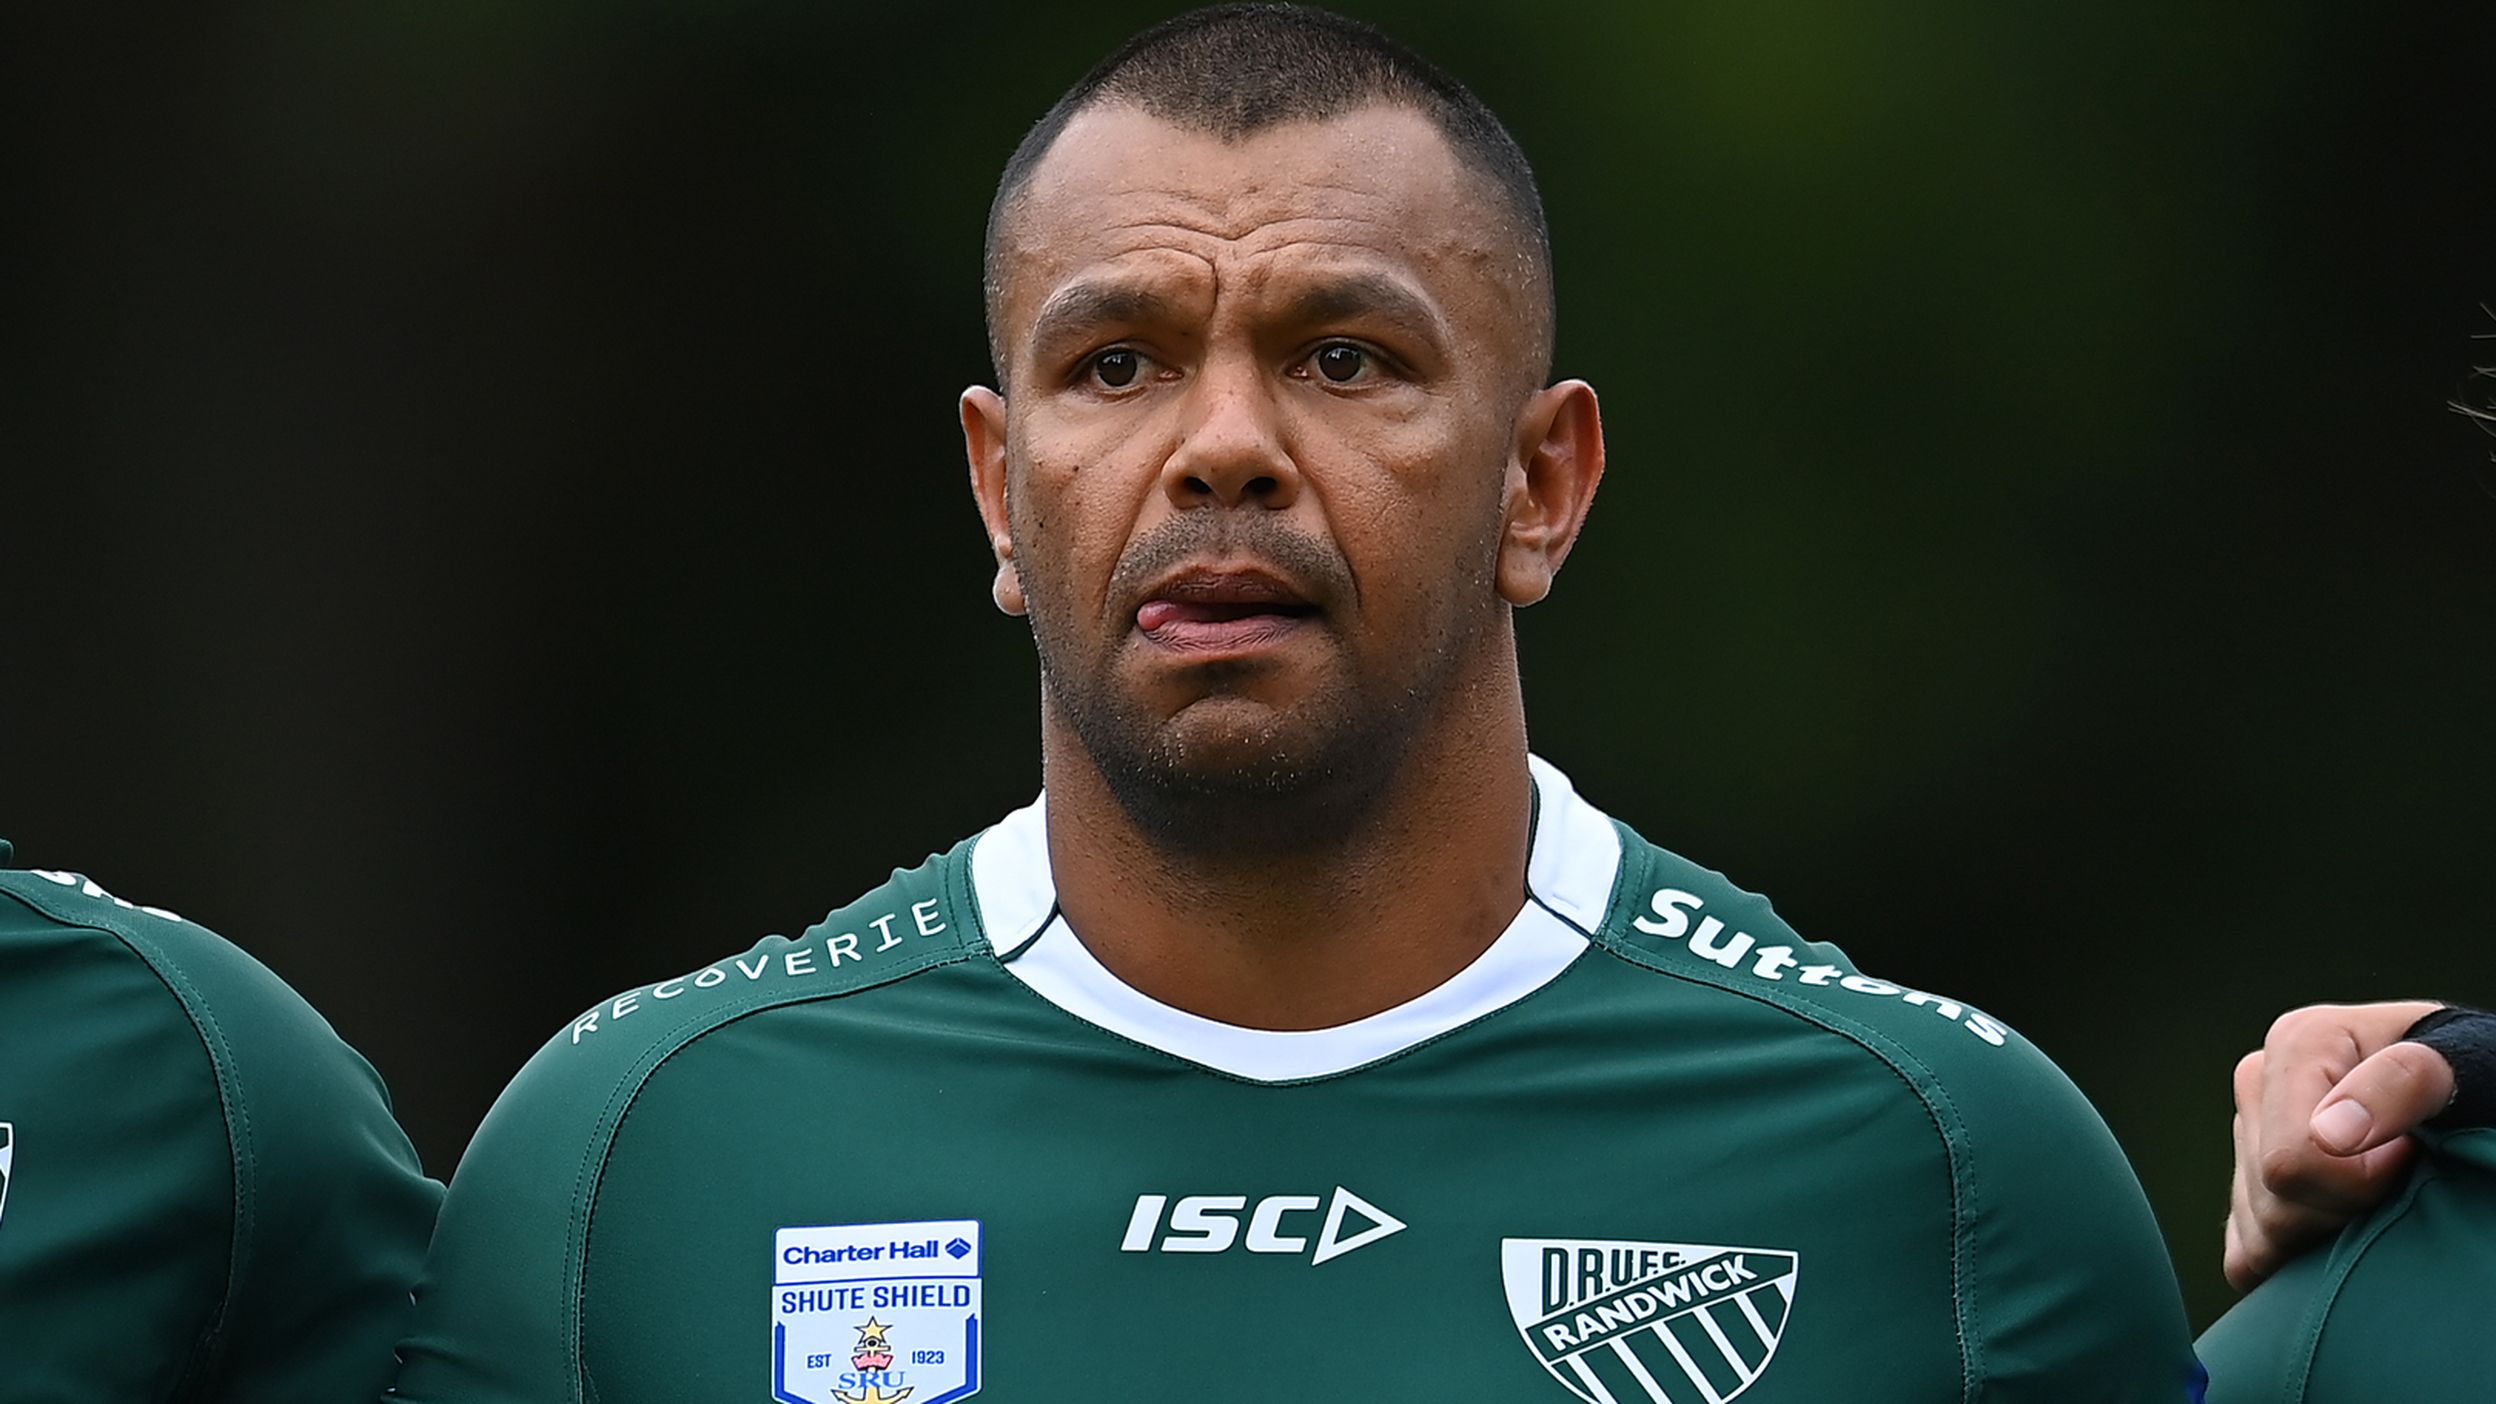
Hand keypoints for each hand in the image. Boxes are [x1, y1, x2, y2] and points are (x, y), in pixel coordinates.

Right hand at [2223, 1000, 2452, 1291]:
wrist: (2466, 1091)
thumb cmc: (2469, 1079)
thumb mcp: (2454, 1067)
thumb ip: (2399, 1085)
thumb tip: (2327, 1137)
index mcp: (2297, 1043)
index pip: (2292, 1162)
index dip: (2359, 1185)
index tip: (2411, 1158)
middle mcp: (2259, 1082)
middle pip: (2272, 1202)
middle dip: (2340, 1216)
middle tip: (2400, 1185)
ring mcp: (2244, 1130)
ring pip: (2260, 1231)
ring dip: (2321, 1236)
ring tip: (2378, 1200)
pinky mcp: (2244, 1178)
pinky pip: (2245, 1252)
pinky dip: (2291, 1261)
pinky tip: (2337, 1234)